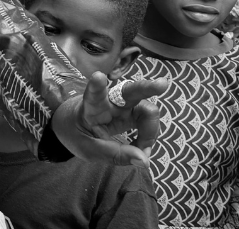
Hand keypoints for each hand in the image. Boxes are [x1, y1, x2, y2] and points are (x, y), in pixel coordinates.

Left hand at [51, 72, 169, 167]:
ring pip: (146, 107)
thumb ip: (115, 155)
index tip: (98, 76)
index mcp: (91, 107)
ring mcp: (124, 106)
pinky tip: (142, 148)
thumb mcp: (89, 149)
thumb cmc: (78, 133)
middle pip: (130, 91)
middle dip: (147, 87)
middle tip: (162, 84)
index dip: (97, 86)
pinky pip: (148, 121)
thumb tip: (145, 161)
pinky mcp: (133, 113)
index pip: (94, 95)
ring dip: (151, 129)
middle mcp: (110, 102)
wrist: (76, 127)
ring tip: (143, 150)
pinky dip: (149, 136)